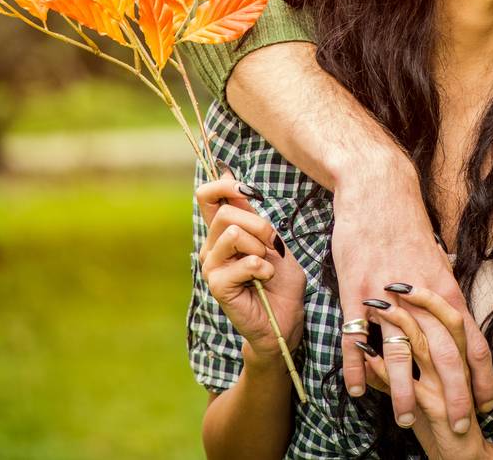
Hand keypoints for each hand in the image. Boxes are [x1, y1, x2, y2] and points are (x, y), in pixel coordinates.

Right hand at [198, 165, 305, 363]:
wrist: (286, 316)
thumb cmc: (281, 280)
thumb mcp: (272, 239)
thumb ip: (252, 214)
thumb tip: (229, 175)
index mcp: (224, 232)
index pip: (207, 197)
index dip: (223, 186)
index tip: (245, 192)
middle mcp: (212, 247)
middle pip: (226, 214)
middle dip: (259, 225)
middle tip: (272, 244)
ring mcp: (212, 266)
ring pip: (234, 235)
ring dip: (261, 248)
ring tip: (266, 265)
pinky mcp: (218, 285)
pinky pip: (244, 262)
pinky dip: (263, 268)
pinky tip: (264, 279)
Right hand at [331, 167, 492, 429]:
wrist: (379, 191)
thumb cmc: (409, 228)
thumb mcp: (439, 263)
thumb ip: (446, 298)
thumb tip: (458, 326)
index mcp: (448, 293)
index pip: (472, 345)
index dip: (481, 379)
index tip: (486, 405)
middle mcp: (422, 299)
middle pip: (444, 357)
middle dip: (453, 397)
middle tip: (456, 429)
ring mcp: (386, 298)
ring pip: (399, 356)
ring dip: (405, 392)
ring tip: (408, 420)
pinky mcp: (355, 293)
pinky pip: (355, 339)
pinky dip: (357, 368)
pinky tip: (361, 392)